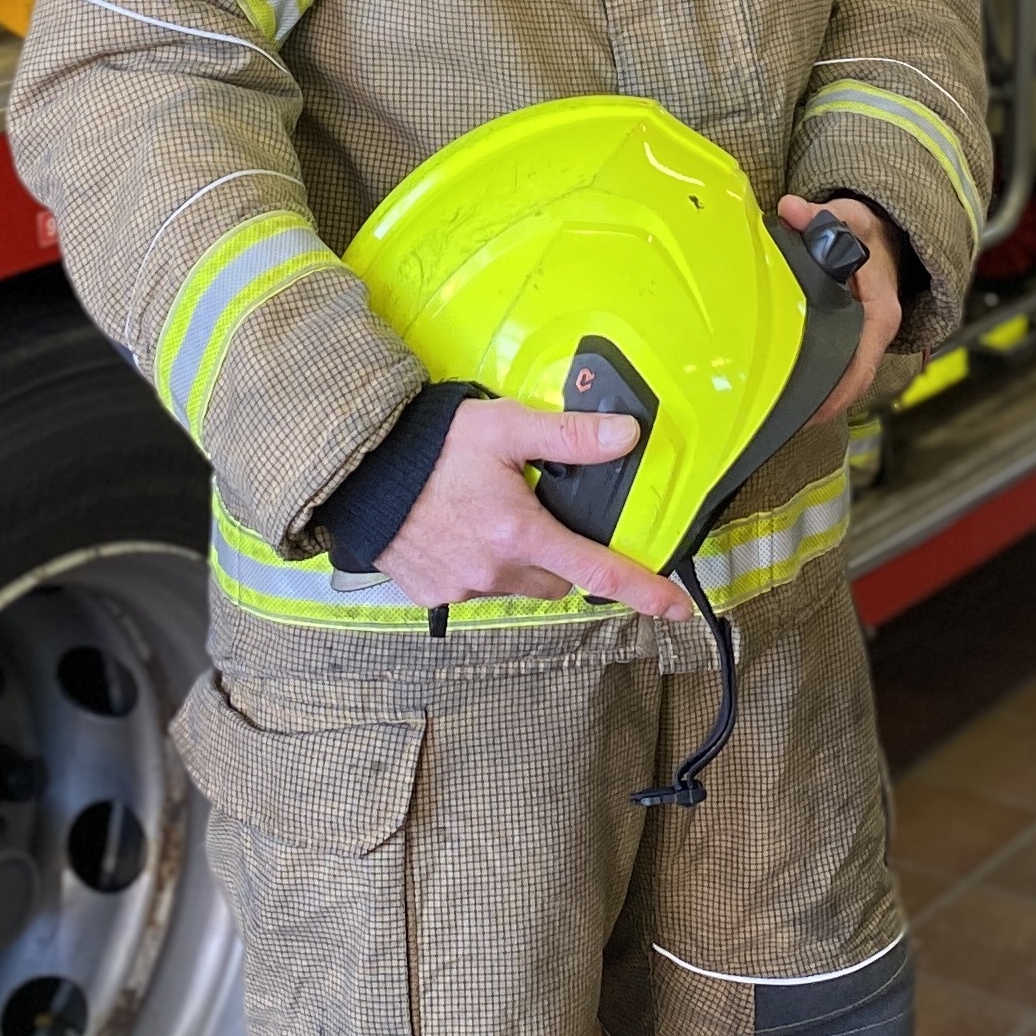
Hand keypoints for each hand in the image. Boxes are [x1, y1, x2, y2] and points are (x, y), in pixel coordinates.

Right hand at [373, 398, 693, 620]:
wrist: (359, 470)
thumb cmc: (429, 446)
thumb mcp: (506, 427)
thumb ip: (569, 436)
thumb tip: (625, 436)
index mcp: (521, 532)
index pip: (598, 570)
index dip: (644, 590)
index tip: (676, 608)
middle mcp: (495, 569)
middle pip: (556, 579)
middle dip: (559, 554)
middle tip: (534, 512)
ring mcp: (462, 587)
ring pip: (516, 585)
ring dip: (515, 559)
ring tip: (484, 513)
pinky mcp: (432, 594)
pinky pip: (474, 588)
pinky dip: (476, 565)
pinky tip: (455, 531)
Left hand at [779, 193, 904, 425]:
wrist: (888, 232)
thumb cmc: (873, 231)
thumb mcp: (851, 217)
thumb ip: (823, 216)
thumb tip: (793, 209)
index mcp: (878, 314)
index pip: (862, 365)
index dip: (838, 392)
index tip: (813, 410)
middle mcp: (873, 332)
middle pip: (850, 380)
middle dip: (822, 403)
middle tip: (785, 419)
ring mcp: (863, 335)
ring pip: (843, 375)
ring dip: (819, 394)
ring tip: (783, 412)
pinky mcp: (851, 333)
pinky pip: (837, 363)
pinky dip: (818, 377)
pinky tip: (789, 386)